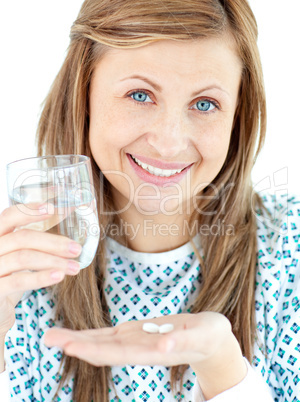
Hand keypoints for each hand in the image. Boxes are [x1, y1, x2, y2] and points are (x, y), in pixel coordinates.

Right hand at [0, 203, 81, 336]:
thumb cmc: (10, 278)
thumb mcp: (19, 257)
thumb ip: (35, 244)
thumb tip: (71, 238)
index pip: (9, 216)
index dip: (30, 211)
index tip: (53, 208)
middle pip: (22, 238)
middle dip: (53, 242)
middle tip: (76, 249)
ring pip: (23, 258)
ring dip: (54, 261)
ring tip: (75, 267)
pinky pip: (19, 280)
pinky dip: (41, 277)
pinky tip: (59, 276)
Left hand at [44, 311, 246, 398]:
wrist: (211, 342)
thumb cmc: (210, 337)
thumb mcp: (202, 336)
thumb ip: (183, 342)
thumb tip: (162, 349)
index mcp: (151, 350)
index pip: (116, 352)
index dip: (92, 349)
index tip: (69, 346)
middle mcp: (138, 348)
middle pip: (102, 349)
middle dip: (75, 344)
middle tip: (48, 338)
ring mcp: (136, 341)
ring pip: (102, 342)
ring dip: (77, 339)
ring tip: (53, 335)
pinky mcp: (137, 333)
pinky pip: (110, 335)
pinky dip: (91, 334)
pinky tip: (76, 335)